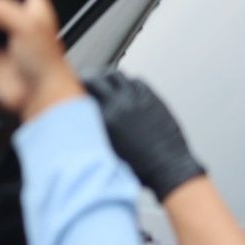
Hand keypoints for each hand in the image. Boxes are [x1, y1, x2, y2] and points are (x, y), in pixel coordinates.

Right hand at [84, 72, 205, 202]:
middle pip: (98, 80)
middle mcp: (119, 104)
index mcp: (105, 118)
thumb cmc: (139, 167)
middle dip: (92, 82)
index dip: (79, 91)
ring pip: (117, 76)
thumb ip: (95, 130)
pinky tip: (129, 92)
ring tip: (110, 87)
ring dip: (111, 80)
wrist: (168, 168)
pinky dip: (130, 84)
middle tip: (90, 85)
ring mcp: (136, 99)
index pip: (84, 94)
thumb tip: (85, 117)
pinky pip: (137, 82)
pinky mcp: (153, 98)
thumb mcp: (107, 150)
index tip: (77, 90)